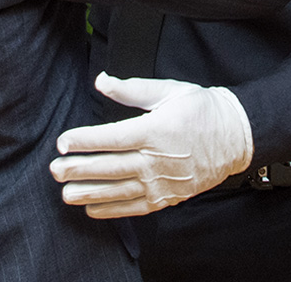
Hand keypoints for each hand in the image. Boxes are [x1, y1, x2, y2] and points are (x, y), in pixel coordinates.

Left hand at [49, 72, 252, 218]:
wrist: (235, 135)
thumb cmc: (201, 108)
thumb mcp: (169, 90)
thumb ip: (132, 89)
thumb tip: (102, 81)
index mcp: (156, 130)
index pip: (112, 138)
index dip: (85, 141)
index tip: (63, 142)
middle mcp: (157, 160)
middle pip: (111, 167)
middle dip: (80, 169)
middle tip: (55, 170)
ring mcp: (163, 182)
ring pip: (120, 191)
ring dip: (90, 193)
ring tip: (65, 193)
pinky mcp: (168, 197)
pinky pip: (136, 207)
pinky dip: (113, 210)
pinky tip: (92, 208)